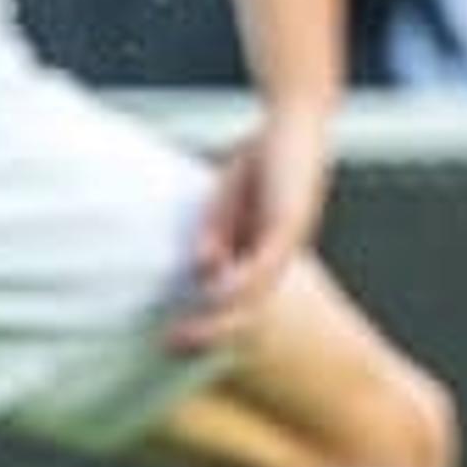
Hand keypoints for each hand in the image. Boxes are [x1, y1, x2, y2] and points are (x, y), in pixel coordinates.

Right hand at [170, 102, 332, 352]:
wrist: (295, 120)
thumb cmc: (264, 156)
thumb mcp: (229, 202)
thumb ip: (218, 234)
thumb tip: (204, 267)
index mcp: (266, 252)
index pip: (238, 301)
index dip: (208, 322)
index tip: (172, 336)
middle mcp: (280, 255)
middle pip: (248, 310)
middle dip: (210, 332)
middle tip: (171, 346)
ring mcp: (288, 242)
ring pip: (254, 297)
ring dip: (218, 319)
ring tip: (183, 333)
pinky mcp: (290, 224)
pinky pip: (264, 265)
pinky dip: (239, 283)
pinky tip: (214, 295)